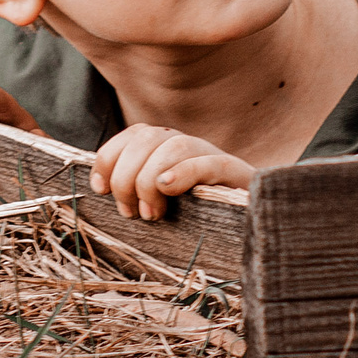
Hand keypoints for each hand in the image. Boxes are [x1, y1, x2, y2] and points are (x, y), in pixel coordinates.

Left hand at [89, 126, 253, 220]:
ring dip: (150, 179)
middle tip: (130, 212)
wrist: (256, 224)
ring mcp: (213, 156)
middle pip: (147, 137)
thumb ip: (137, 193)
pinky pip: (210, 162)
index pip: (134, 134)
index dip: (110, 157)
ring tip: (150, 212)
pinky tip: (167, 187)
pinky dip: (184, 171)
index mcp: (168, 149)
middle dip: (127, 175)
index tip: (100, 188)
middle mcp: (189, 145)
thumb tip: (100, 188)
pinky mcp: (237, 174)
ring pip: (174, 145)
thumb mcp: (163, 206)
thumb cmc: (202, 221)